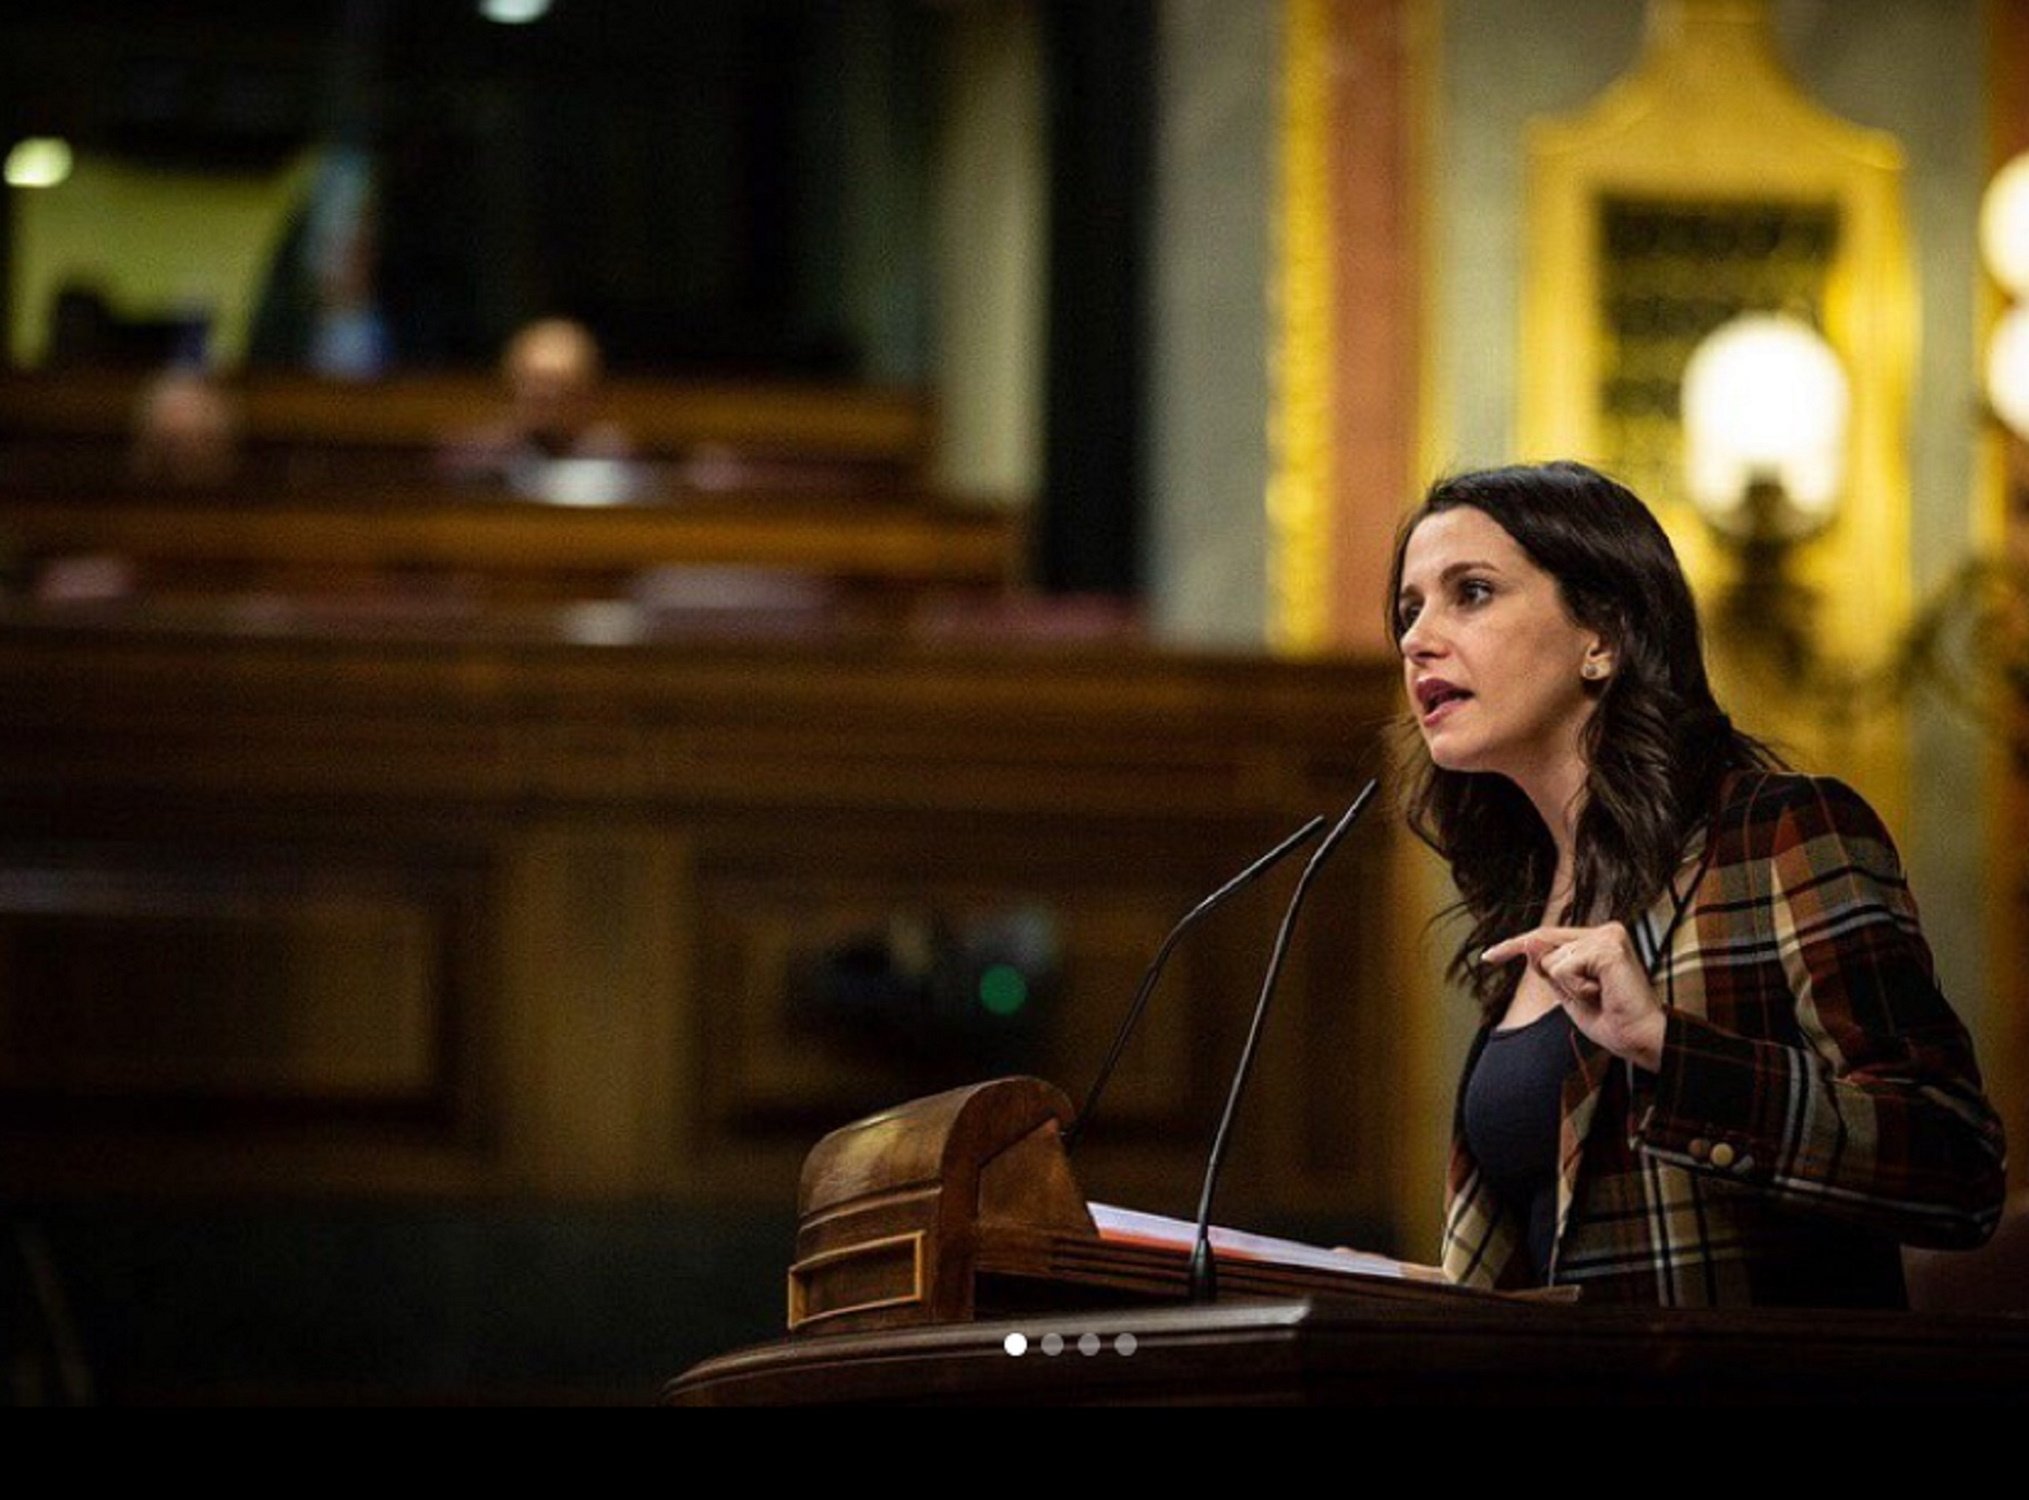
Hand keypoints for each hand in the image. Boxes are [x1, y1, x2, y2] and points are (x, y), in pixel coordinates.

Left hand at [1481, 922, 1666, 1071]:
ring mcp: (1608, 936)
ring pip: (1551, 960)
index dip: (1513, 946)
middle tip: (1593, 997)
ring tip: (1600, 995)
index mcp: (1597, 939)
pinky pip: (1563, 968)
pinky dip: (1576, 988)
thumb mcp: (1568, 993)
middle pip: (1543, 946)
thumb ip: (1548, 969)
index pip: (1545, 937)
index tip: (1488, 957)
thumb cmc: (1611, 1020)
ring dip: (1569, 987)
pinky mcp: (1608, 947)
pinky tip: (1602, 993)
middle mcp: (1605, 931)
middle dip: (1553, 977)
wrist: (1639, 1039)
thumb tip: (1528, 942)